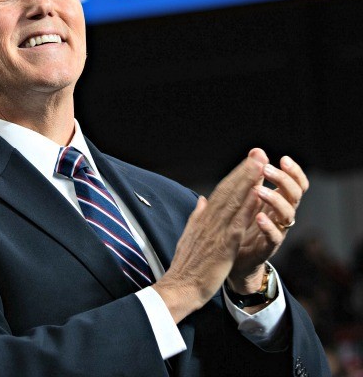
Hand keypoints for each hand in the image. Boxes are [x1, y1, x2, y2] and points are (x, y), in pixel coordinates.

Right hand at [153, 153, 263, 322]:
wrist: (179, 287)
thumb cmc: (185, 266)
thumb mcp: (189, 236)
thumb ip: (197, 216)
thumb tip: (202, 199)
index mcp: (202, 219)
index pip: (221, 192)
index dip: (236, 175)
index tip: (248, 161)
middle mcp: (208, 220)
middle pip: (228, 190)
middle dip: (244, 170)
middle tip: (258, 152)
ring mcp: (215, 232)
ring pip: (234, 201)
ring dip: (247, 181)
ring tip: (260, 163)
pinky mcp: (223, 245)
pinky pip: (238, 222)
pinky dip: (247, 207)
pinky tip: (257, 194)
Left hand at [228, 149, 309, 293]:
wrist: (233, 261)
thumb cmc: (243, 226)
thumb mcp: (248, 199)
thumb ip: (253, 177)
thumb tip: (256, 151)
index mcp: (277, 202)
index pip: (295, 184)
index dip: (293, 172)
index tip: (282, 158)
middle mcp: (281, 216)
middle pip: (295, 195)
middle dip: (283, 180)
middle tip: (267, 169)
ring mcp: (277, 232)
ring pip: (288, 215)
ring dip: (274, 200)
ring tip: (259, 190)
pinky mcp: (267, 248)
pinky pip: (274, 237)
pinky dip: (268, 226)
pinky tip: (259, 216)